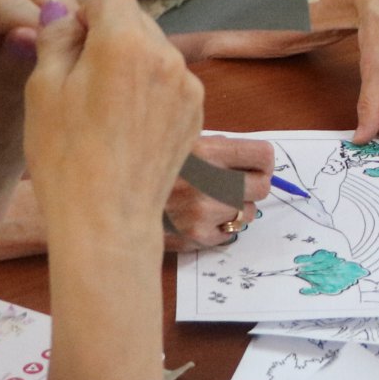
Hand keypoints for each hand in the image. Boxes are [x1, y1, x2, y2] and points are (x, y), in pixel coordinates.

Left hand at [0, 0, 95, 175]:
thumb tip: (27, 32)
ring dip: (77, 1)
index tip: (59, 53)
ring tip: (88, 40)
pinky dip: (84, 1)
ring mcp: (11, 5)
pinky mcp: (34, 5)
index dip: (32, 19)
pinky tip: (89, 34)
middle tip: (82, 48)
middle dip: (61, 10)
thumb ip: (9, 75)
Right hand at [24, 0, 201, 242]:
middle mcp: (167, 56)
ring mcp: (188, 86)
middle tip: (81, 77)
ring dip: (131, 63)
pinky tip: (126, 124)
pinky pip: (170, 82)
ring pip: (155, 52)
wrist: (106, 219)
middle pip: (136, 22)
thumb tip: (61, 10)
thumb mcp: (42, 87)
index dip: (85, 15)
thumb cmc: (65, 155)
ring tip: (103, 106)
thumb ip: (56, 37)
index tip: (69, 45)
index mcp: (126, 42)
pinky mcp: (196, 113)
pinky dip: (150, 90)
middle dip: (109, 37)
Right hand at [162, 134, 271, 248]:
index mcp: (207, 151)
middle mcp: (210, 183)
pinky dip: (220, 227)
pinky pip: (230, 233)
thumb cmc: (151, 167)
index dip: (263, 163)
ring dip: (235, 208)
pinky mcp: (198, 236)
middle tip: (234, 186)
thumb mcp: (182, 143)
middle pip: (262, 188)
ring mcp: (204, 212)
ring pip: (248, 213)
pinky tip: (198, 218)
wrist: (114, 198)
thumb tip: (257, 161)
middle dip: (252, 186)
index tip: (255, 166)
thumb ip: (218, 149)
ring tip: (208, 201)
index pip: (264, 157)